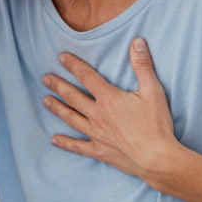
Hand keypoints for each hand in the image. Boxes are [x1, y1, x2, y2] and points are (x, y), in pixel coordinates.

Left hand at [41, 38, 183, 180]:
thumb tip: (137, 42)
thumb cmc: (156, 125)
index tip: (61, 57)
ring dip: (57, 109)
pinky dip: (65, 143)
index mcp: (108, 98)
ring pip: (71, 118)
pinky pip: (77, 146)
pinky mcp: (99, 150)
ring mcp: (96, 134)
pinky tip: (54, 140)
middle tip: (45, 78)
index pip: (86, 77)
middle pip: (73, 97)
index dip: (73, 65)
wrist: (156, 158)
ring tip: (46, 101)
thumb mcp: (153, 91)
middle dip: (58, 85)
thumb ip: (142, 66)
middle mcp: (97, 115)